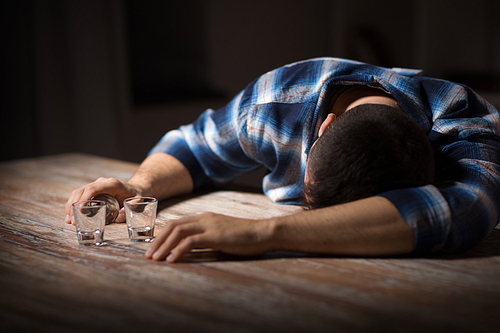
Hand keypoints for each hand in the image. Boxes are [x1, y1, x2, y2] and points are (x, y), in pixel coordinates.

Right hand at [65, 177, 141, 223]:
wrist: (137, 188)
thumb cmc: (138, 195)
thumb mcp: (139, 201)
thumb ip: (132, 207)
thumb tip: (119, 217)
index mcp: (112, 184)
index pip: (93, 188)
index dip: (84, 199)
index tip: (78, 210)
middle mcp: (102, 182)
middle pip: (82, 190)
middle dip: (74, 205)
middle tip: (70, 220)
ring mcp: (97, 185)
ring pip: (79, 192)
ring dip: (71, 205)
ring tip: (68, 220)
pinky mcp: (94, 190)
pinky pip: (81, 195)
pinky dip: (74, 204)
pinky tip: (71, 215)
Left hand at [145, 212, 272, 262]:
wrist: (264, 233)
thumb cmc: (246, 237)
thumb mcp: (223, 235)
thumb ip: (207, 238)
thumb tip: (191, 249)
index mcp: (205, 218)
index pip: (177, 223)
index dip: (163, 235)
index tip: (154, 248)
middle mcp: (204, 218)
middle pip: (173, 226)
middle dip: (158, 241)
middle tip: (148, 255)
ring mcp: (209, 225)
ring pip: (178, 232)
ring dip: (163, 246)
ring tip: (154, 259)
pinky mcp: (215, 235)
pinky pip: (190, 241)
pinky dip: (177, 250)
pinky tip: (171, 260)